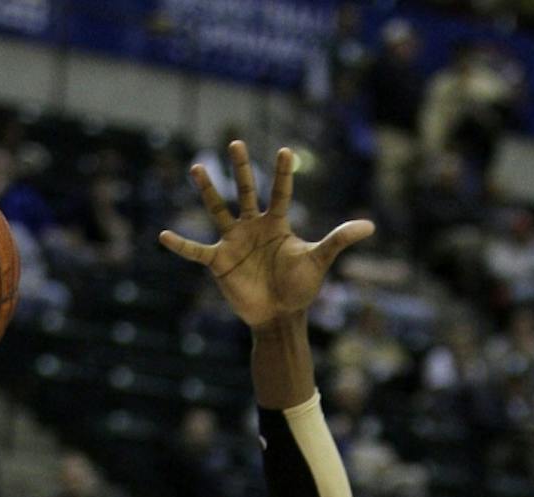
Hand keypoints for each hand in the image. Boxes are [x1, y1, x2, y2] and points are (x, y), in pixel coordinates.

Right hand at [159, 141, 372, 327]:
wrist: (279, 317)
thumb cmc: (299, 289)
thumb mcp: (319, 260)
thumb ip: (339, 239)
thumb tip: (370, 225)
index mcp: (276, 224)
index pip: (279, 192)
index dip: (282, 173)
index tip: (286, 151)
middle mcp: (253, 227)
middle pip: (245, 191)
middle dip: (240, 168)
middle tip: (236, 142)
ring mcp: (234, 242)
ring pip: (218, 210)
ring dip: (208, 190)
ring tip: (197, 166)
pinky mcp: (219, 262)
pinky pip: (196, 251)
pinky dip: (180, 245)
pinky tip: (163, 235)